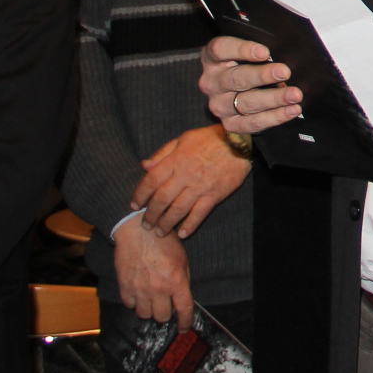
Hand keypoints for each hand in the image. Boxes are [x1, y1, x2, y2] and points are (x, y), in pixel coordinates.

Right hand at [113, 217, 195, 328]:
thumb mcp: (182, 259)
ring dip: (148, 309)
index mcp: (176, 281)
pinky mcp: (124, 286)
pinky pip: (129, 305)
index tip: (183, 328)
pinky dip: (134, 302)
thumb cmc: (162, 242)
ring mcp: (140, 289)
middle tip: (164, 304)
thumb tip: (182, 299)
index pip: (184, 310)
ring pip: (144, 314)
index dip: (184, 322)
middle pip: (161, 317)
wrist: (137, 230)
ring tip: (150, 298)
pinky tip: (138, 292)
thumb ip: (183, 280)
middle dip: (164, 313)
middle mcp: (158, 289)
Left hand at [133, 125, 251, 237]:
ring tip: (160, 232)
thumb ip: (163, 153)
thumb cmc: (209, 139)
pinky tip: (182, 234)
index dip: (140, 194)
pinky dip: (190, 225)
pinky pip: (200, 213)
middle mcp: (185, 176)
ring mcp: (200, 187)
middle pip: (162, 199)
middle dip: (151, 214)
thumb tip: (144, 166)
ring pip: (178, 210)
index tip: (134, 205)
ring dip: (166, 223)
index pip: (152, 181)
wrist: (239, 143)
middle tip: (145, 224)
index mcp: (175, 161)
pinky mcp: (214, 195)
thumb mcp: (183, 139)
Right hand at [201, 34, 300, 133]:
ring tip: (295, 95)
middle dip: (263, 76)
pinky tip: (292, 110)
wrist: (228, 91)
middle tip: (285, 72)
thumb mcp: (244, 52)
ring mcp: (219, 105)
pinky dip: (275, 117)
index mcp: (212, 59)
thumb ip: (259, 51)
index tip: (265, 52)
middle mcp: (212, 82)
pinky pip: (253, 123)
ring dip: (274, 99)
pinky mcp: (230, 123)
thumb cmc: (243, 64)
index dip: (242, 49)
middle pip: (237, 78)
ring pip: (246, 103)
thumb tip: (286, 49)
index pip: (220, 50)